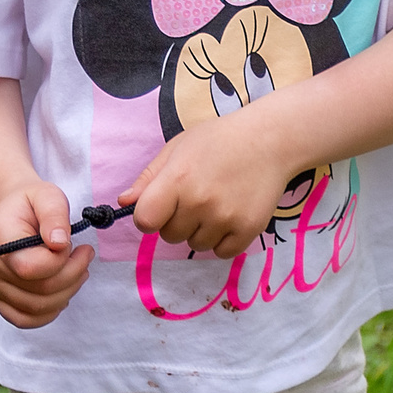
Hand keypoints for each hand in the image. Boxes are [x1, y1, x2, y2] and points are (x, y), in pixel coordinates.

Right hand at [0, 182, 89, 328]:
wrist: (12, 213)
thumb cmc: (32, 204)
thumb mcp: (47, 195)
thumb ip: (54, 215)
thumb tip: (59, 243)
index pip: (31, 268)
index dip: (60, 260)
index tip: (73, 242)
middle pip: (39, 291)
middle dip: (73, 275)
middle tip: (86, 255)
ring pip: (37, 307)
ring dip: (68, 292)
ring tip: (79, 270)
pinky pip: (25, 319)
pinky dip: (49, 312)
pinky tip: (62, 292)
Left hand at [121, 109, 300, 260]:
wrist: (268, 140)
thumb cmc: (218, 140)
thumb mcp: (178, 147)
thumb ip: (149, 177)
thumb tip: (124, 202)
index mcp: (177, 179)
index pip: (145, 220)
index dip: (149, 216)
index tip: (161, 206)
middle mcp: (199, 202)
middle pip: (169, 235)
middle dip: (177, 220)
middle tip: (196, 196)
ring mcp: (225, 218)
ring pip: (195, 245)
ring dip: (200, 230)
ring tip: (215, 202)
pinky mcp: (248, 230)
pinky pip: (221, 253)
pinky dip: (222, 240)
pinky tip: (230, 215)